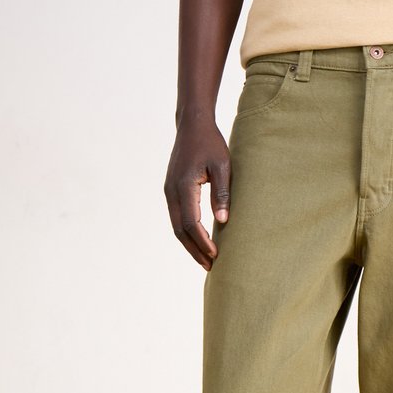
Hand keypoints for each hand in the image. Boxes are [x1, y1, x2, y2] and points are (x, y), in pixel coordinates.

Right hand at [164, 115, 230, 269]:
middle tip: (210, 267)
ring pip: (177, 226)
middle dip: (195, 250)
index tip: (216, 255)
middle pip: (181, 230)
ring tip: (205, 259)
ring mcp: (169, 192)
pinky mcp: (171, 191)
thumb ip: (222, 193)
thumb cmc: (210, 143)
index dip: (203, 242)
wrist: (192, 125)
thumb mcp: (222, 166)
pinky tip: (199, 241)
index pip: (192, 223)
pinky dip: (187, 233)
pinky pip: (177, 218)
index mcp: (183, 186)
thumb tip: (223, 221)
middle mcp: (171, 191)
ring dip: (190, 244)